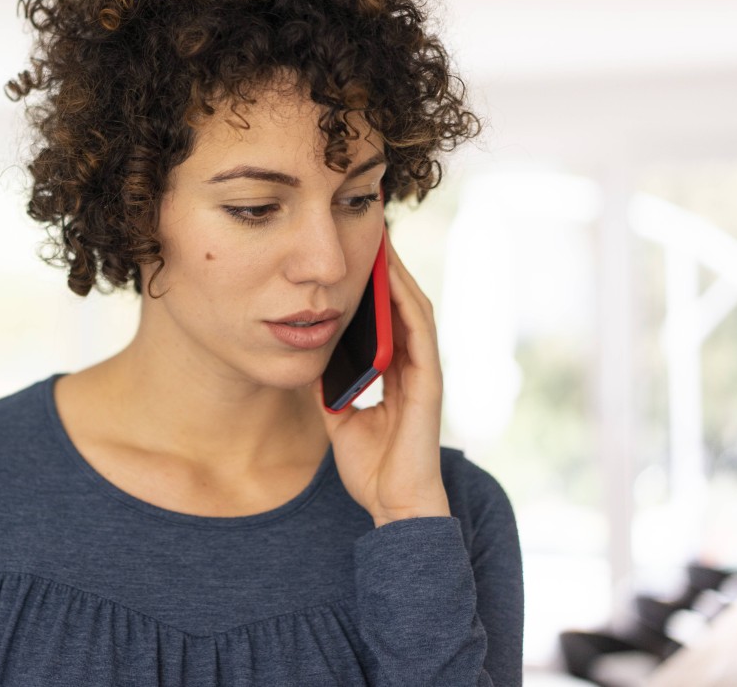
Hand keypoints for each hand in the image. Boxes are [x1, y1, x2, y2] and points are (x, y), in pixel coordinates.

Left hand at [313, 232, 450, 526]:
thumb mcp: (339, 415)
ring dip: (399, 276)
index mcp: (396, 373)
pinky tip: (393, 281)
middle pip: (403, 305)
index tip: (357, 253)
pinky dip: (407, 305)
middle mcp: (414, 367)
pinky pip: (420, 334)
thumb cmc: (371, 467)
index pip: (387, 317)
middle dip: (388, 269)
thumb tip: (308, 358)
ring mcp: (425, 373)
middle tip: (371, 232)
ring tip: (382, 243)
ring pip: (415, 310)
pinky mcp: (428, 384)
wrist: (392, 505)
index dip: (376, 285)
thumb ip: (330, 386)